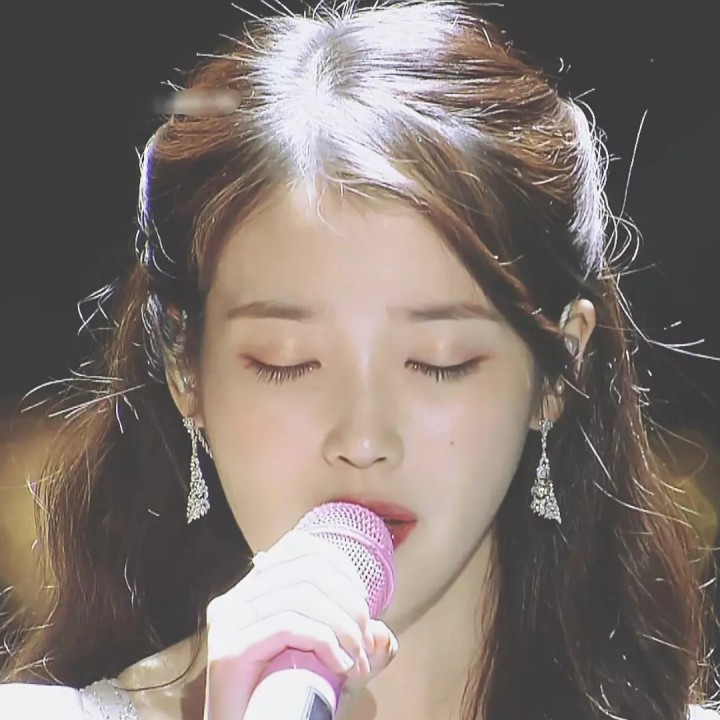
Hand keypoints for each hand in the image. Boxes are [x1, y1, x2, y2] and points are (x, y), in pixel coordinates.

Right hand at [202, 530, 398, 719]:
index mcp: (252, 590)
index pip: (298, 546)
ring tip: (358, 662)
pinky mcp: (228, 651)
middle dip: (350, 603)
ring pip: (302, 596)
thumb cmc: (285, 704)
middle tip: (366, 643)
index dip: (340, 566)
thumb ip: (357, 646)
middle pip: (307, 570)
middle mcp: (234, 599)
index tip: (363, 604)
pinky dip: (325, 642)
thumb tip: (385, 635)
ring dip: (344, 628)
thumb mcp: (329, 665)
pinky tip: (340, 667)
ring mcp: (227, 623)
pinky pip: (288, 625)